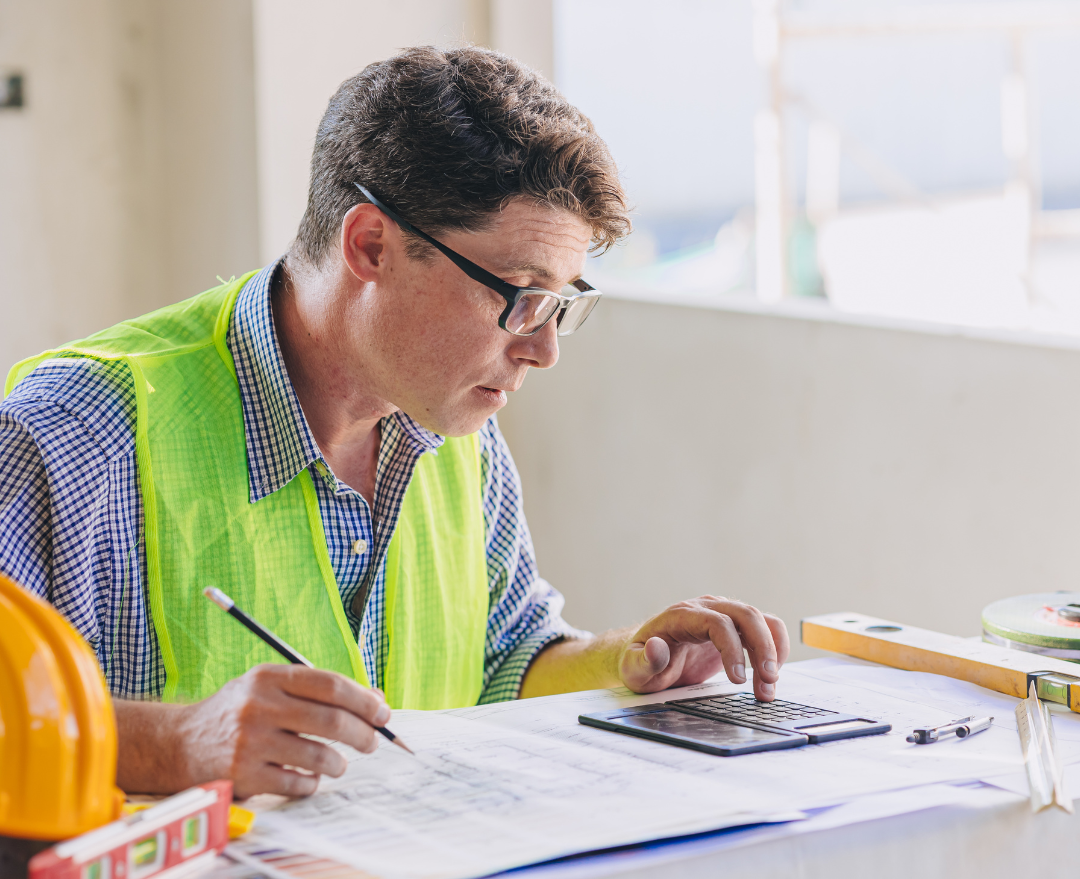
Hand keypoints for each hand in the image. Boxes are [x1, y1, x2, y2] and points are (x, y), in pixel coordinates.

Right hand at [116, 664, 390, 797]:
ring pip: (318, 756)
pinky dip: (312, 783)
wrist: (179, 742)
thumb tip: (377, 698)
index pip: (330, 684)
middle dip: (362, 734)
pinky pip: (297, 783)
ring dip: (338, 763)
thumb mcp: (272, 687)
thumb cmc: (239, 711)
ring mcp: (250, 742)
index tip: (383, 713)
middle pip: (330, 720)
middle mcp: (259, 705)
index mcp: (270, 676)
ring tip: (338, 763)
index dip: (363, 700)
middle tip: (372, 742)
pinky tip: (309, 777)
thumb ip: (319, 690)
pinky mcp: (244, 774)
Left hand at [618, 596, 789, 700]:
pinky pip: (764, 628)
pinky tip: (770, 674)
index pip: (716, 622)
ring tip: (769, 686)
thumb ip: (643, 660)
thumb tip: (655, 648)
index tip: (737, 679)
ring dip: (772, 650)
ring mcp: (723, 615)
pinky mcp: (734, 628)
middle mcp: (706, 609)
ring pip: (760, 620)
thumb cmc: (640, 661)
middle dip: (762, 647)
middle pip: (746, 615)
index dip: (732, 648)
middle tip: (767, 682)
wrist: (646, 656)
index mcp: (682, 616)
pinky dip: (774, 648)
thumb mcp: (633, 668)